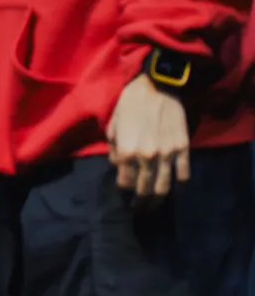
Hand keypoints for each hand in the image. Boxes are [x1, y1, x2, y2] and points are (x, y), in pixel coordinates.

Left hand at [108, 73, 191, 200]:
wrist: (157, 88)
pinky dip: (178, 182)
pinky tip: (173, 185)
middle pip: (144, 189)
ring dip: (159, 199)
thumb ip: (115, 150)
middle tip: (140, 208)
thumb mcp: (113, 127)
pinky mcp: (183, 149)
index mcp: (127, 153)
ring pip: (164, 186)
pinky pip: (183, 174)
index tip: (125, 192)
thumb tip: (119, 166)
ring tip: (155, 204)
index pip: (125, 183)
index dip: (124, 189)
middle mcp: (147, 158)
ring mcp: (167, 155)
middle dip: (141, 202)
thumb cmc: (129, 105)